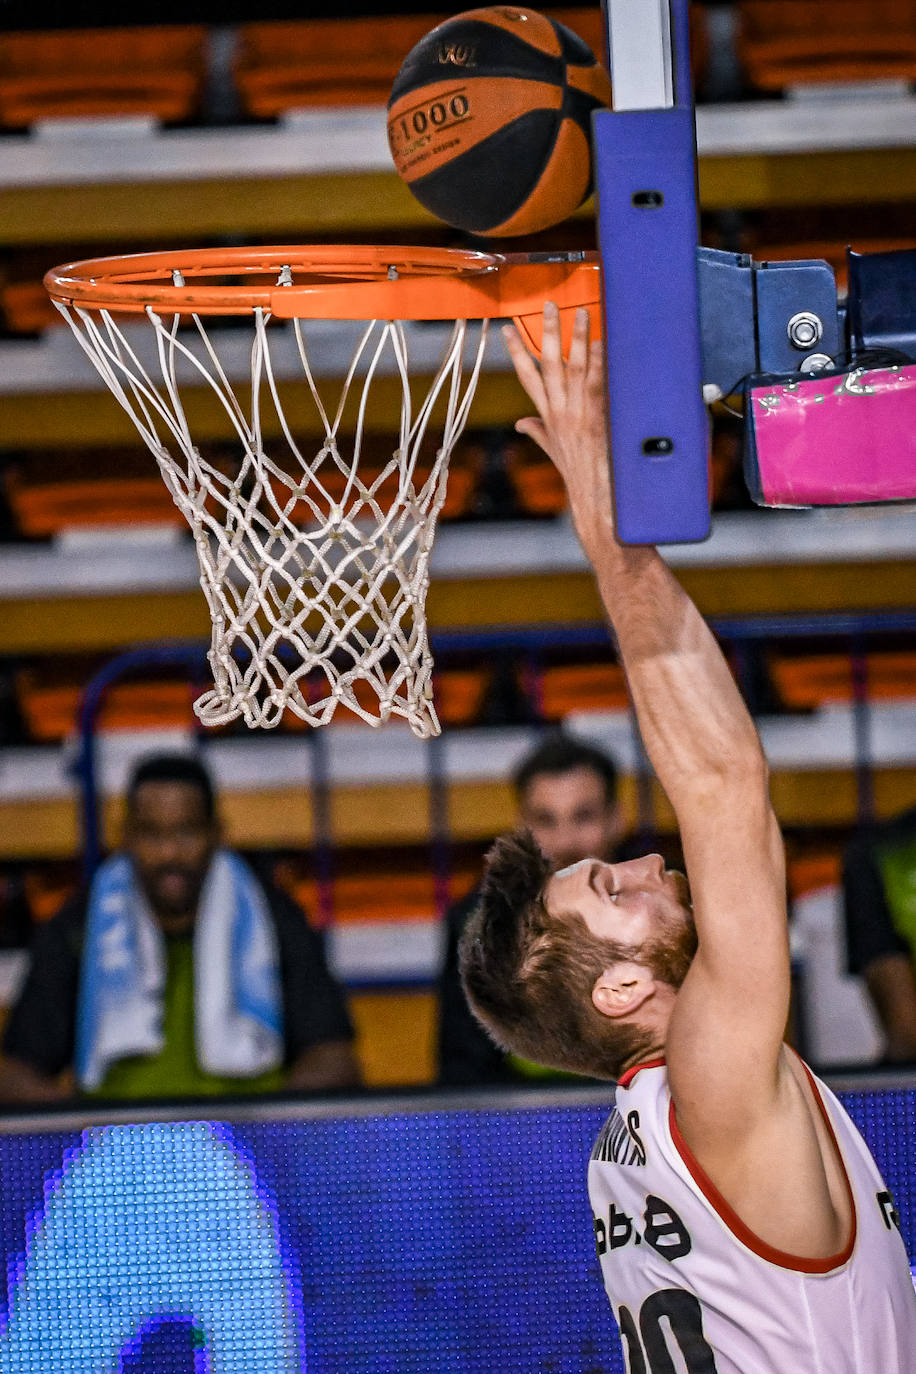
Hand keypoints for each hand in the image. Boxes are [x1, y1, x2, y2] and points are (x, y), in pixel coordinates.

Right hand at [502, 302, 615, 558]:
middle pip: (546, 365)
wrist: (595, 506)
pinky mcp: (597, 420)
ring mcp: (577, 416)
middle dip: (545, 333)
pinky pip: (597, 384)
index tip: (508, 330)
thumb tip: (522, 423)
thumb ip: (539, 433)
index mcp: (547, 418)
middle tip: (548, 306)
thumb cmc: (580, 480)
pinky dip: (599, 363)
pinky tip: (602, 342)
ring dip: (577, 339)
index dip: (516, 352)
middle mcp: (558, 414)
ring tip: (581, 312)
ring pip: (573, 369)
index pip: (526, 378)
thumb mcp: (555, 453)